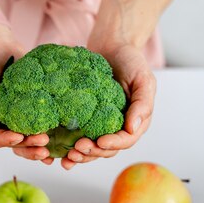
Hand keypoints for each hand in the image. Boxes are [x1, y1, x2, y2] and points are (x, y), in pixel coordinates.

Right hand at [0, 23, 51, 161]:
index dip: (5, 141)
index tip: (18, 137)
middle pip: (13, 144)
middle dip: (28, 146)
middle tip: (43, 141)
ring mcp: (15, 118)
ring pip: (27, 139)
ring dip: (38, 144)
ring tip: (50, 143)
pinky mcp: (30, 109)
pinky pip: (39, 123)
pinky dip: (48, 132)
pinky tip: (59, 135)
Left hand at [61, 43, 156, 169]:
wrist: (112, 45)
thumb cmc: (131, 60)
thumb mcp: (143, 79)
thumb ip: (142, 104)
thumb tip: (133, 128)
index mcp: (136, 121)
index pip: (126, 140)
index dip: (113, 144)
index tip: (99, 141)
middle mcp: (119, 126)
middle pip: (107, 149)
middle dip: (93, 152)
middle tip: (76, 149)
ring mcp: (102, 124)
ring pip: (93, 148)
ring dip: (81, 156)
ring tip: (67, 157)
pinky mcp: (87, 119)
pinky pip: (80, 137)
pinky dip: (70, 148)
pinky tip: (60, 154)